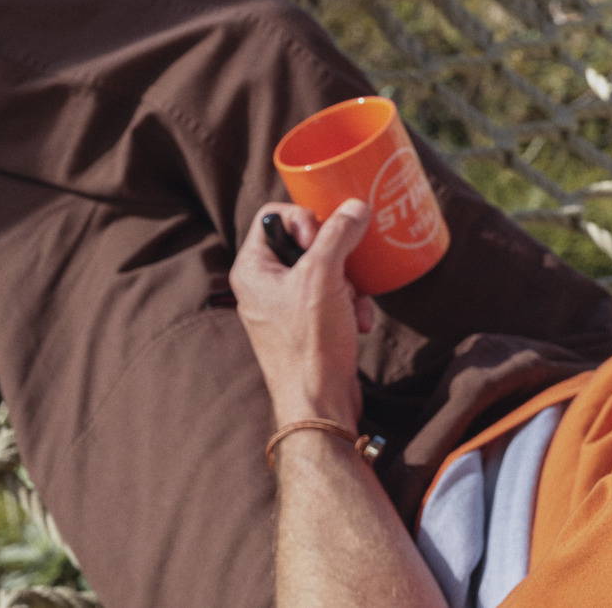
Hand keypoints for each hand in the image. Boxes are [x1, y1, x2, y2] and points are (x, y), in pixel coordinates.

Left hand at [231, 201, 373, 426]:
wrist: (320, 406)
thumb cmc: (309, 345)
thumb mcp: (324, 277)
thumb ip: (338, 234)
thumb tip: (355, 206)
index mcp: (252, 268)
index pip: (274, 215)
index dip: (304, 218)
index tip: (322, 238)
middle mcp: (263, 286)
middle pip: (305, 242)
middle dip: (336, 257)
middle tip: (343, 274)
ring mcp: (284, 308)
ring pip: (325, 270)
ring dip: (348, 284)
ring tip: (352, 304)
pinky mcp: (306, 327)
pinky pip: (332, 297)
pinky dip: (350, 305)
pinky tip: (359, 322)